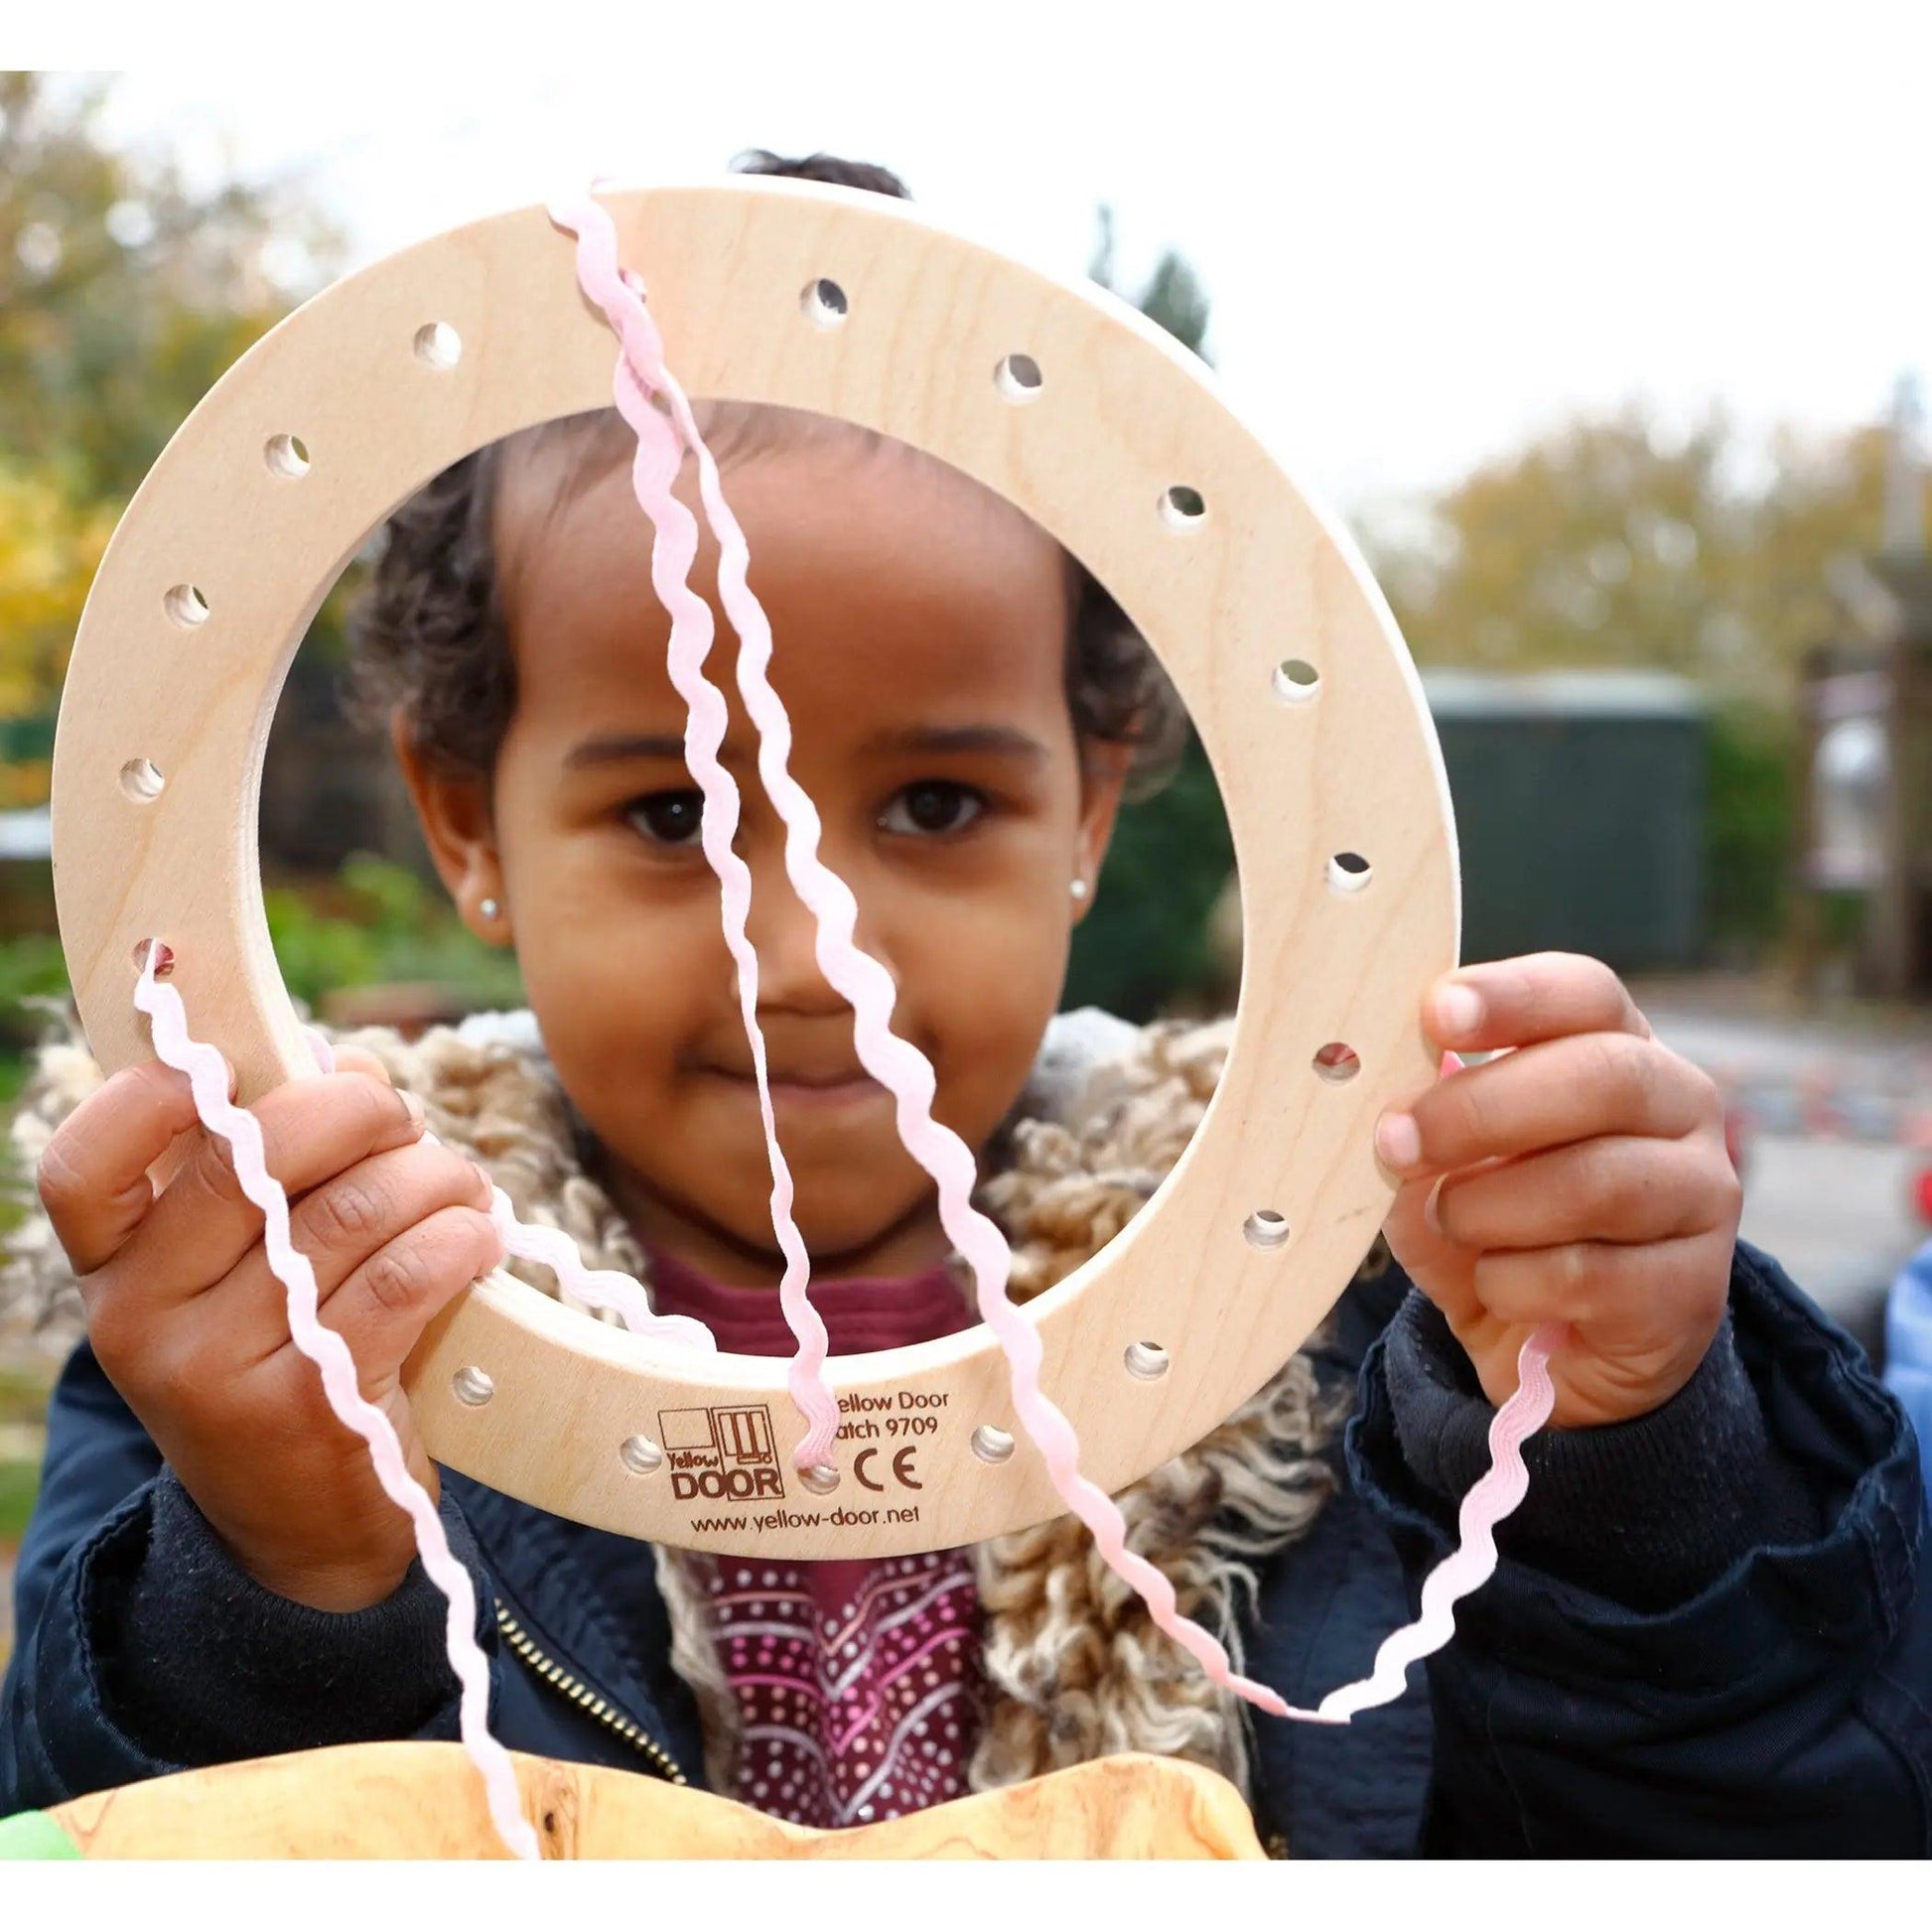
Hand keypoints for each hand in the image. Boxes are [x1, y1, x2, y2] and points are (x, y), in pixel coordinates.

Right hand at [36, 1047, 505, 1610]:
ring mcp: (222, 1372)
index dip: (145, 1099)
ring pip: (352, 1211)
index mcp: (114, 1273)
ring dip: (433, 1176)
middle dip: (353, 1111)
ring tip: (461, 1185)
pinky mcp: (312, 1410)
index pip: (82, 1169)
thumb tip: (340, 1058)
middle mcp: (145, 1322)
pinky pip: (404, 1280)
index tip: (226, 1065)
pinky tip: (478, 1237)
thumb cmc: (287, 1354)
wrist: (301, 1533)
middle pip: (247, 1159)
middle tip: (401, 1120)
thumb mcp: (247, 1271)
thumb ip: (276, 1164)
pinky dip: (459, 1239)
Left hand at [1374, 952, 1740, 1427]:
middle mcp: (1681, 1110)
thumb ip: (1425, 1131)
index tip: (1436, 1013)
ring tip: (1449, 1222)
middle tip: (1398, 1140)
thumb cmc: (1496, 1228)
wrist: (1550, 1352)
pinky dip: (1513, 1283)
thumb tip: (1397, 1115)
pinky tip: (1498, 1286)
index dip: (1514, 997)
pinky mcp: (1691, 1290)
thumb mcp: (1444, 1170)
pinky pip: (1588, 1276)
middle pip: (1606, 1076)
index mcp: (1618, 1050)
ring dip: (1490, 1207)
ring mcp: (1702, 1199)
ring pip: (1597, 1182)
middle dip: (1485, 1108)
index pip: (1586, 995)